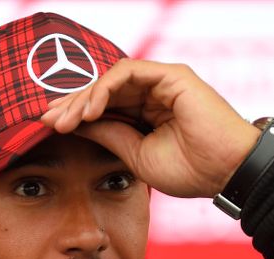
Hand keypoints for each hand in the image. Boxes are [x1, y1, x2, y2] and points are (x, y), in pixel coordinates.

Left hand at [40, 59, 259, 197]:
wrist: (227, 172)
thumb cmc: (191, 170)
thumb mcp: (137, 155)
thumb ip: (109, 134)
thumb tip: (76, 125)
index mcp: (148, 113)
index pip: (105, 106)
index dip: (76, 114)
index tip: (49, 127)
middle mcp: (154, 93)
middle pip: (103, 90)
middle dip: (72, 104)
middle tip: (47, 120)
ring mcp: (162, 82)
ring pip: (111, 80)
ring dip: (84, 97)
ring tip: (65, 119)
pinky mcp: (170, 75)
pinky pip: (127, 72)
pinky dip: (105, 88)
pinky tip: (90, 110)